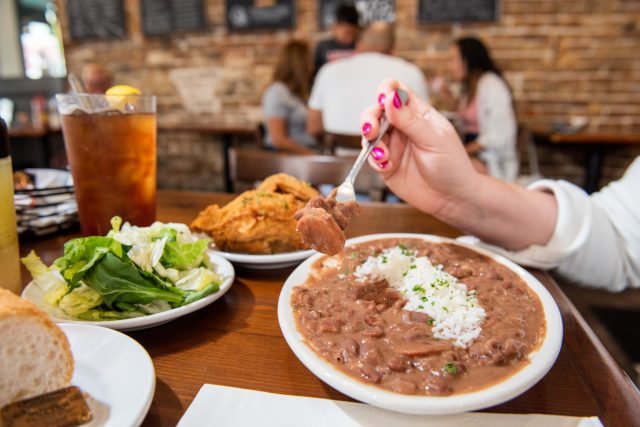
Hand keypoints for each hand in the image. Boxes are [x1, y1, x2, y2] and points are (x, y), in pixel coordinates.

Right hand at [360, 80, 479, 215]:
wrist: (452, 198)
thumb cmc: (451, 165)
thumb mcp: (434, 139)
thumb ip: (410, 120)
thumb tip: (390, 98)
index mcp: (418, 113)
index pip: (397, 91)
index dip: (386, 91)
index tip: (382, 100)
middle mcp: (402, 126)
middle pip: (376, 111)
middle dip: (369, 118)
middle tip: (371, 130)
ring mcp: (392, 145)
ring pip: (369, 134)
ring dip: (370, 141)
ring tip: (382, 154)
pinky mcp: (385, 165)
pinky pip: (371, 157)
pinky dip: (374, 160)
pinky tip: (387, 166)